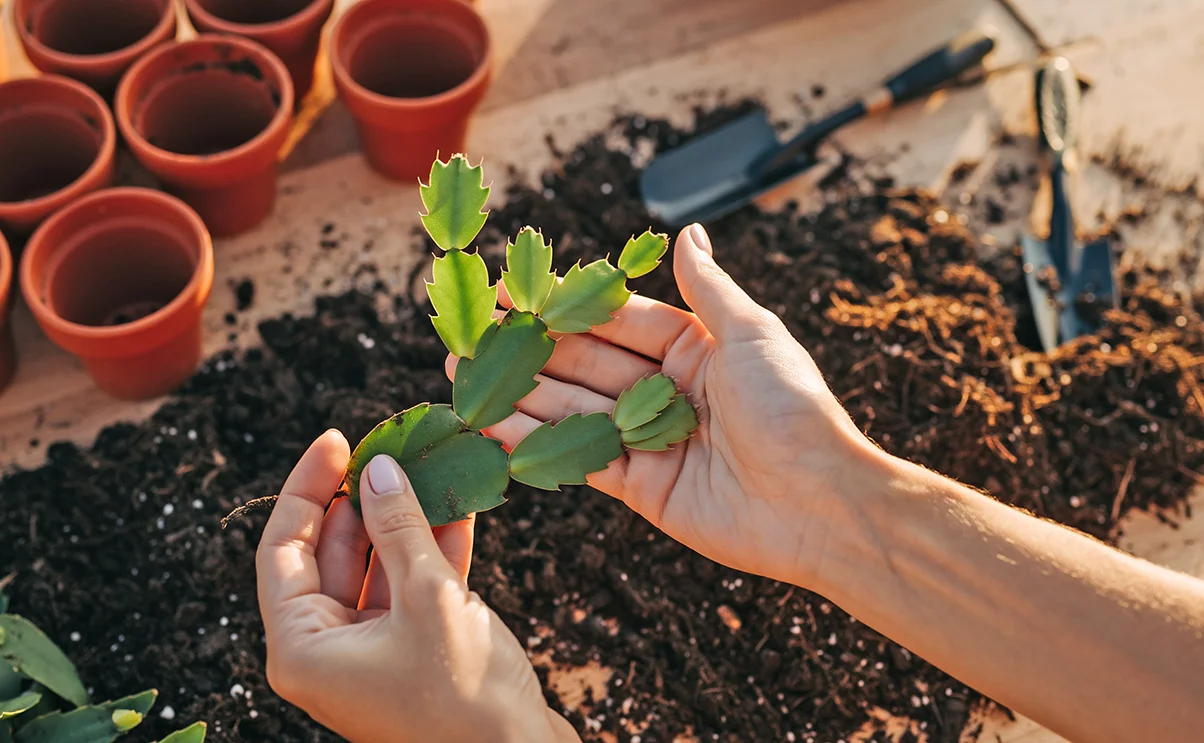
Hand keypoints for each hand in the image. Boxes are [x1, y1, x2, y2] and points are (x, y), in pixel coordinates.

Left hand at [256, 432, 576, 742]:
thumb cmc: (464, 697)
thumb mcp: (429, 596)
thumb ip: (399, 526)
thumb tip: (379, 469)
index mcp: (302, 648)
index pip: (283, 548)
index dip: (307, 488)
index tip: (338, 440)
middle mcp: (326, 653)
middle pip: (331, 554)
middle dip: (365, 499)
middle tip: (391, 449)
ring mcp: (369, 656)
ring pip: (377, 568)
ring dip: (405, 520)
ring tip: (431, 467)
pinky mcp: (411, 657)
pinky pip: (410, 591)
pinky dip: (432, 552)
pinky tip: (459, 508)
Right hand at [448, 224, 882, 587]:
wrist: (819, 503)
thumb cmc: (793, 408)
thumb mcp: (750, 334)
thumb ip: (707, 287)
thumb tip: (689, 232)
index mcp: (694, 348)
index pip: (616, 319)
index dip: (565, 305)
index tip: (513, 291)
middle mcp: (667, 390)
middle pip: (585, 362)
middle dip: (530, 348)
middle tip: (470, 335)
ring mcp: (650, 440)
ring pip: (573, 408)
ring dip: (520, 392)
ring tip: (463, 374)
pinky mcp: (640, 486)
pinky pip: (580, 457)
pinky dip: (536, 442)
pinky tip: (492, 424)